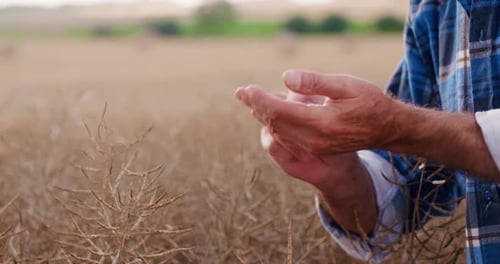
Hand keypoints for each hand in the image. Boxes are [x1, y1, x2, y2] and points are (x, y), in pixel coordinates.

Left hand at [235, 76, 378, 232]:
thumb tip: (286, 78)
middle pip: (275, 123)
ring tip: (250, 101)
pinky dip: (276, 124)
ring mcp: (316, 146)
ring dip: (263, 116)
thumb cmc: (370, 103)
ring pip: (280, 131)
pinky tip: (269, 115)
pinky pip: (289, 137)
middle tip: (240, 92)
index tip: (246, 88)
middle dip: (256, 106)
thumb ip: (315, 83)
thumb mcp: (347, 86)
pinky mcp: (318, 147)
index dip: (260, 99)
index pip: (280, 111)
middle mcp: (315, 138)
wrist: (388, 129)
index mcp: (320, 122)